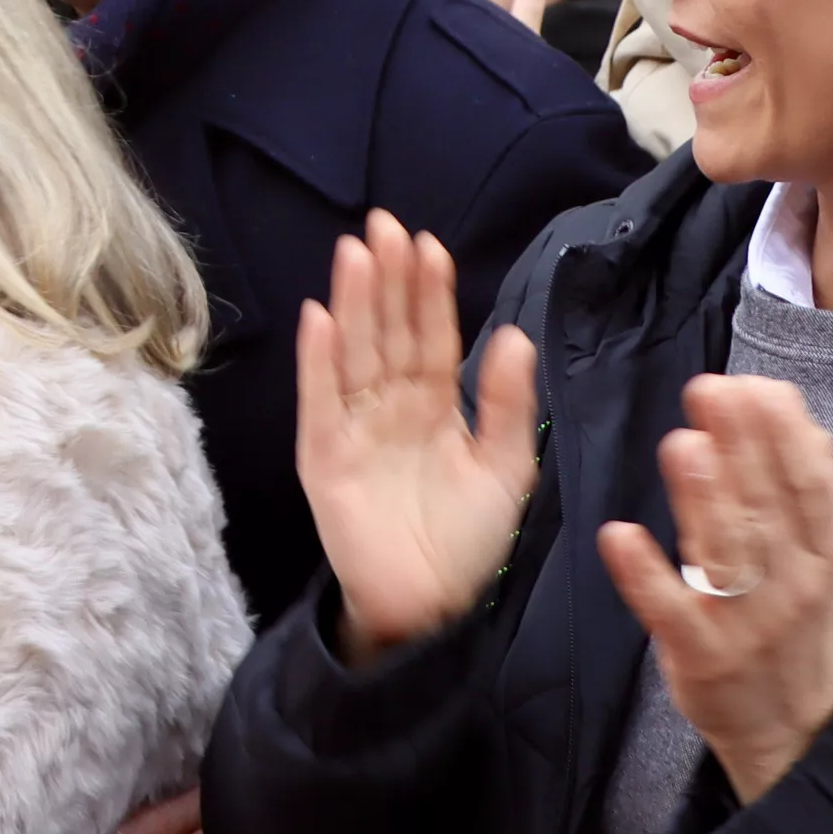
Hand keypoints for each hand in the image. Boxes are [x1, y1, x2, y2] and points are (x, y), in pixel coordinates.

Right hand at [295, 212, 540, 662]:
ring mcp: (354, 430)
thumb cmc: (472, 543)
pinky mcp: (325, 460)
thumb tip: (514, 336)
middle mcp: (391, 408)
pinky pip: (320, 402)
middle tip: (384, 224)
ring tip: (356, 254)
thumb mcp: (508, 469)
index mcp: (435, 406)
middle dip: (386, 280)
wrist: (435, 609)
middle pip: (387, 332)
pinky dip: (318, 362)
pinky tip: (320, 319)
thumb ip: (509, 405)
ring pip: (353, 354)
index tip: (428, 244)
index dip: (429, 293)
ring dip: (352, 303)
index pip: (430, 337)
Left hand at [594, 374, 832, 803]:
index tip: (755, 384)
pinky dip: (645, 574)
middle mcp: (793, 583)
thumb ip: (804, 487)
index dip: (787, 434)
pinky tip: (619, 535)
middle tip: (709, 389)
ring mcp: (747, 621)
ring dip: (704, 499)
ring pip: (728, 555)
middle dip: (743, 446)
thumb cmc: (790, 617)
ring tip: (682, 445)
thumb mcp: (815, 554)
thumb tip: (792, 409)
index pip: (812, 485)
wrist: (788, 725)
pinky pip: (670, 610)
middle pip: (769, 507)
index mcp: (822, 551)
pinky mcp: (701, 654)